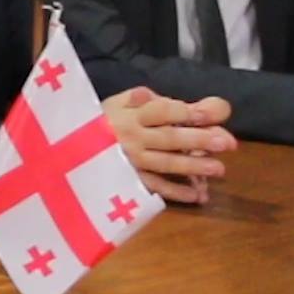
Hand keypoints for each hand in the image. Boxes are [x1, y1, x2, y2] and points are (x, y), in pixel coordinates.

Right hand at [102, 86, 234, 204]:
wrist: (65, 149)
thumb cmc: (99, 122)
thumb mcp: (115, 103)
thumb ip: (143, 99)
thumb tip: (169, 98)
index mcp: (130, 115)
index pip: (162, 111)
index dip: (188, 111)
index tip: (217, 112)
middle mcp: (131, 138)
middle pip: (169, 139)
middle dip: (199, 140)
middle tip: (228, 143)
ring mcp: (130, 162)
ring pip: (165, 164)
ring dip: (193, 168)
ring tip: (219, 169)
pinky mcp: (127, 181)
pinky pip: (153, 187)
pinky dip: (175, 193)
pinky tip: (198, 195)